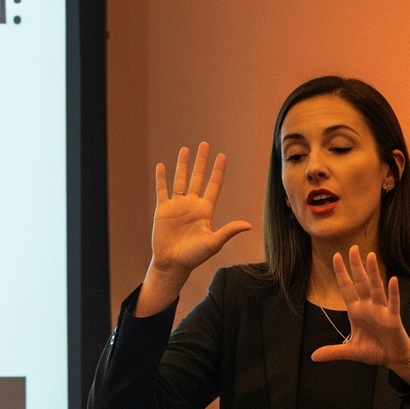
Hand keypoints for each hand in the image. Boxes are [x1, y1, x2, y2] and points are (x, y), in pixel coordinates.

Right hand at [138, 143, 251, 314]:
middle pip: (198, 177)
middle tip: (205, 144)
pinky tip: (162, 166)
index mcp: (205, 210)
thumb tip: (248, 225)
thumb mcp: (213, 243)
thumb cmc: (194, 256)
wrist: (172, 264)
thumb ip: (228, 231)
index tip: (222, 156)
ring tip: (185, 150)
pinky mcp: (163, 210)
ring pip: (180, 180)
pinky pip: (162, 190)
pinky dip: (162, 179)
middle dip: (201, 161)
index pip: (213, 185)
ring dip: (182, 165)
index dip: (218, 171)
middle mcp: (192, 204)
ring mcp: (177, 206)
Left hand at [311, 247, 409, 383]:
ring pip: (376, 288)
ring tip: (370, 256)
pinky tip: (392, 280)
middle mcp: (368, 307)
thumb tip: (313, 357)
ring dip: (372, 273)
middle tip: (353, 248)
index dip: (342, 274)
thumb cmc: (374, 350)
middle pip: (361, 283)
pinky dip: (392, 292)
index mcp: (356, 312)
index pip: (347, 288)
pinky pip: (393, 303)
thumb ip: (332, 351)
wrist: (393, 358)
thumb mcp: (349, 351)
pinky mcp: (393, 319)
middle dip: (356, 266)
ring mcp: (381, 311)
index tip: (336, 257)